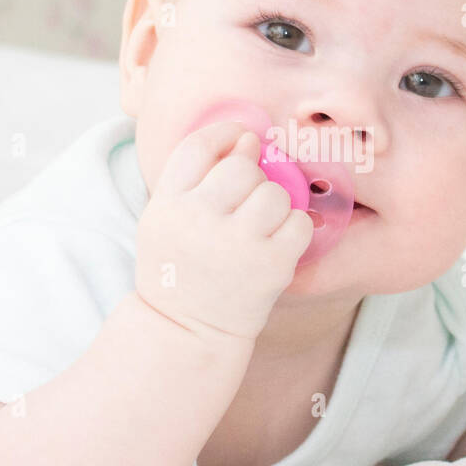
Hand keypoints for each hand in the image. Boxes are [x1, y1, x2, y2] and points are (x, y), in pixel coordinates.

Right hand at [135, 120, 314, 340]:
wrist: (185, 332)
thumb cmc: (180, 267)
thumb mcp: (165, 218)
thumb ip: (196, 176)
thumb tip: (249, 138)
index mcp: (167, 204)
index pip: (199, 145)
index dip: (226, 133)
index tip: (241, 140)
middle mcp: (198, 220)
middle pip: (241, 166)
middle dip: (251, 177)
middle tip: (245, 202)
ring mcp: (236, 244)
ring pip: (275, 193)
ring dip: (274, 205)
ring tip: (260, 227)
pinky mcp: (271, 266)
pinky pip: (300, 223)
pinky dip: (295, 229)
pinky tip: (277, 244)